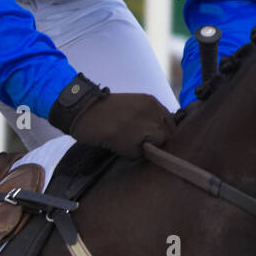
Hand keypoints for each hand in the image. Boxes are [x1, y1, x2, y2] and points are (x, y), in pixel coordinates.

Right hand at [47, 74, 173, 157]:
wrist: (83, 110)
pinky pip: (141, 153)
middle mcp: (152, 111)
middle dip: (159, 141)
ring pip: (158, 144)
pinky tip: (119, 145)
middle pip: (169, 134)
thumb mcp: (133, 106)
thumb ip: (148, 116)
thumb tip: (161, 135)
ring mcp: (144, 125)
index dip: (165, 132)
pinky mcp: (133, 138)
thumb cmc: (104, 111)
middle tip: (141, 144)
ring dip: (147, 148)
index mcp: (151, 102)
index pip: (172, 122)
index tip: (155, 139)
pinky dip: (133, 153)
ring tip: (129, 144)